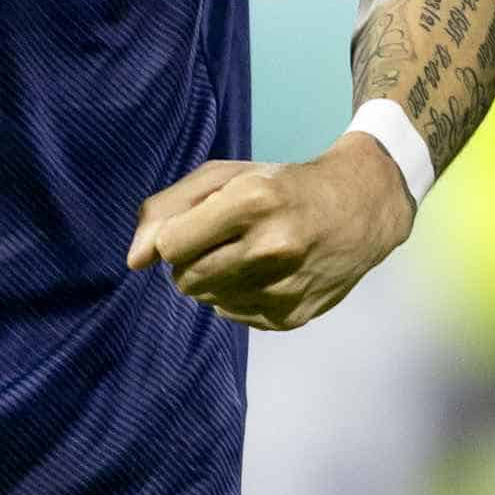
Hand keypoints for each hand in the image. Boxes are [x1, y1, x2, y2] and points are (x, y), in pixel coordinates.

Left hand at [125, 141, 413, 330]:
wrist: (361, 208)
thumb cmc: (281, 184)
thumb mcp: (224, 177)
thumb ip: (167, 209)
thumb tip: (134, 261)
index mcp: (252, 202)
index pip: (171, 245)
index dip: (176, 236)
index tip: (196, 225)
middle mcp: (271, 248)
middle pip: (184, 278)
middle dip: (191, 260)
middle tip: (221, 240)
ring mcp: (285, 288)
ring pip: (206, 300)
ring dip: (213, 280)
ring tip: (245, 254)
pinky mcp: (292, 317)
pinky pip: (232, 316)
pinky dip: (237, 297)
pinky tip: (265, 274)